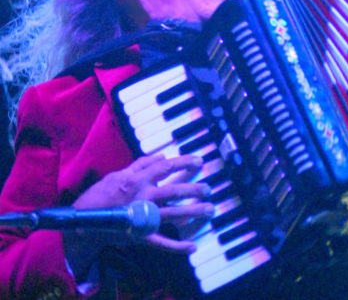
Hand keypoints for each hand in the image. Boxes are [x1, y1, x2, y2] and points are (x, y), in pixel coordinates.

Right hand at [71, 154, 213, 252]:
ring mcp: (143, 217)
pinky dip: (177, 246)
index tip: (200, 161)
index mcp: (137, 179)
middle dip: (194, 189)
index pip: (166, 167)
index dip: (184, 163)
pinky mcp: (140, 236)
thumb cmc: (99, 195)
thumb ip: (141, 164)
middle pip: (174, 191)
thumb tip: (161, 156)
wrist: (82, 223)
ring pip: (173, 213)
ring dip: (193, 211)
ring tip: (209, 209)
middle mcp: (143, 196)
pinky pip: (162, 243)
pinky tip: (192, 247)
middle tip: (209, 189)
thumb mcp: (118, 173)